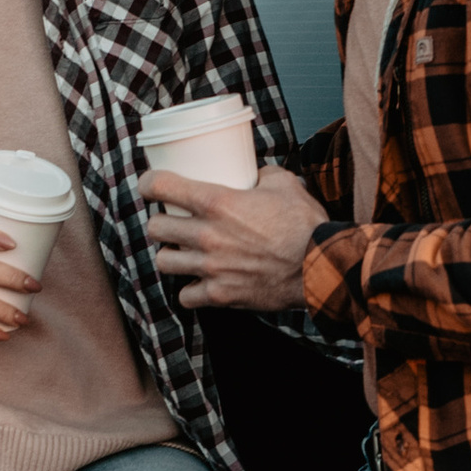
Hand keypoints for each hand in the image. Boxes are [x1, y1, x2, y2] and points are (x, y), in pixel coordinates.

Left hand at [142, 164, 328, 312]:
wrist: (321, 267)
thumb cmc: (306, 225)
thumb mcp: (286, 184)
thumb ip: (265, 175)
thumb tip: (257, 174)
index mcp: (218, 202)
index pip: (161, 186)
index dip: (149, 183)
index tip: (150, 186)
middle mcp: (207, 235)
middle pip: (155, 227)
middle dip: (160, 222)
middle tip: (172, 221)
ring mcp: (211, 268)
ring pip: (163, 261)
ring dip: (170, 254)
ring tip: (181, 252)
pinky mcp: (220, 295)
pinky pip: (186, 296)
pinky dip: (189, 290)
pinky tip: (198, 283)